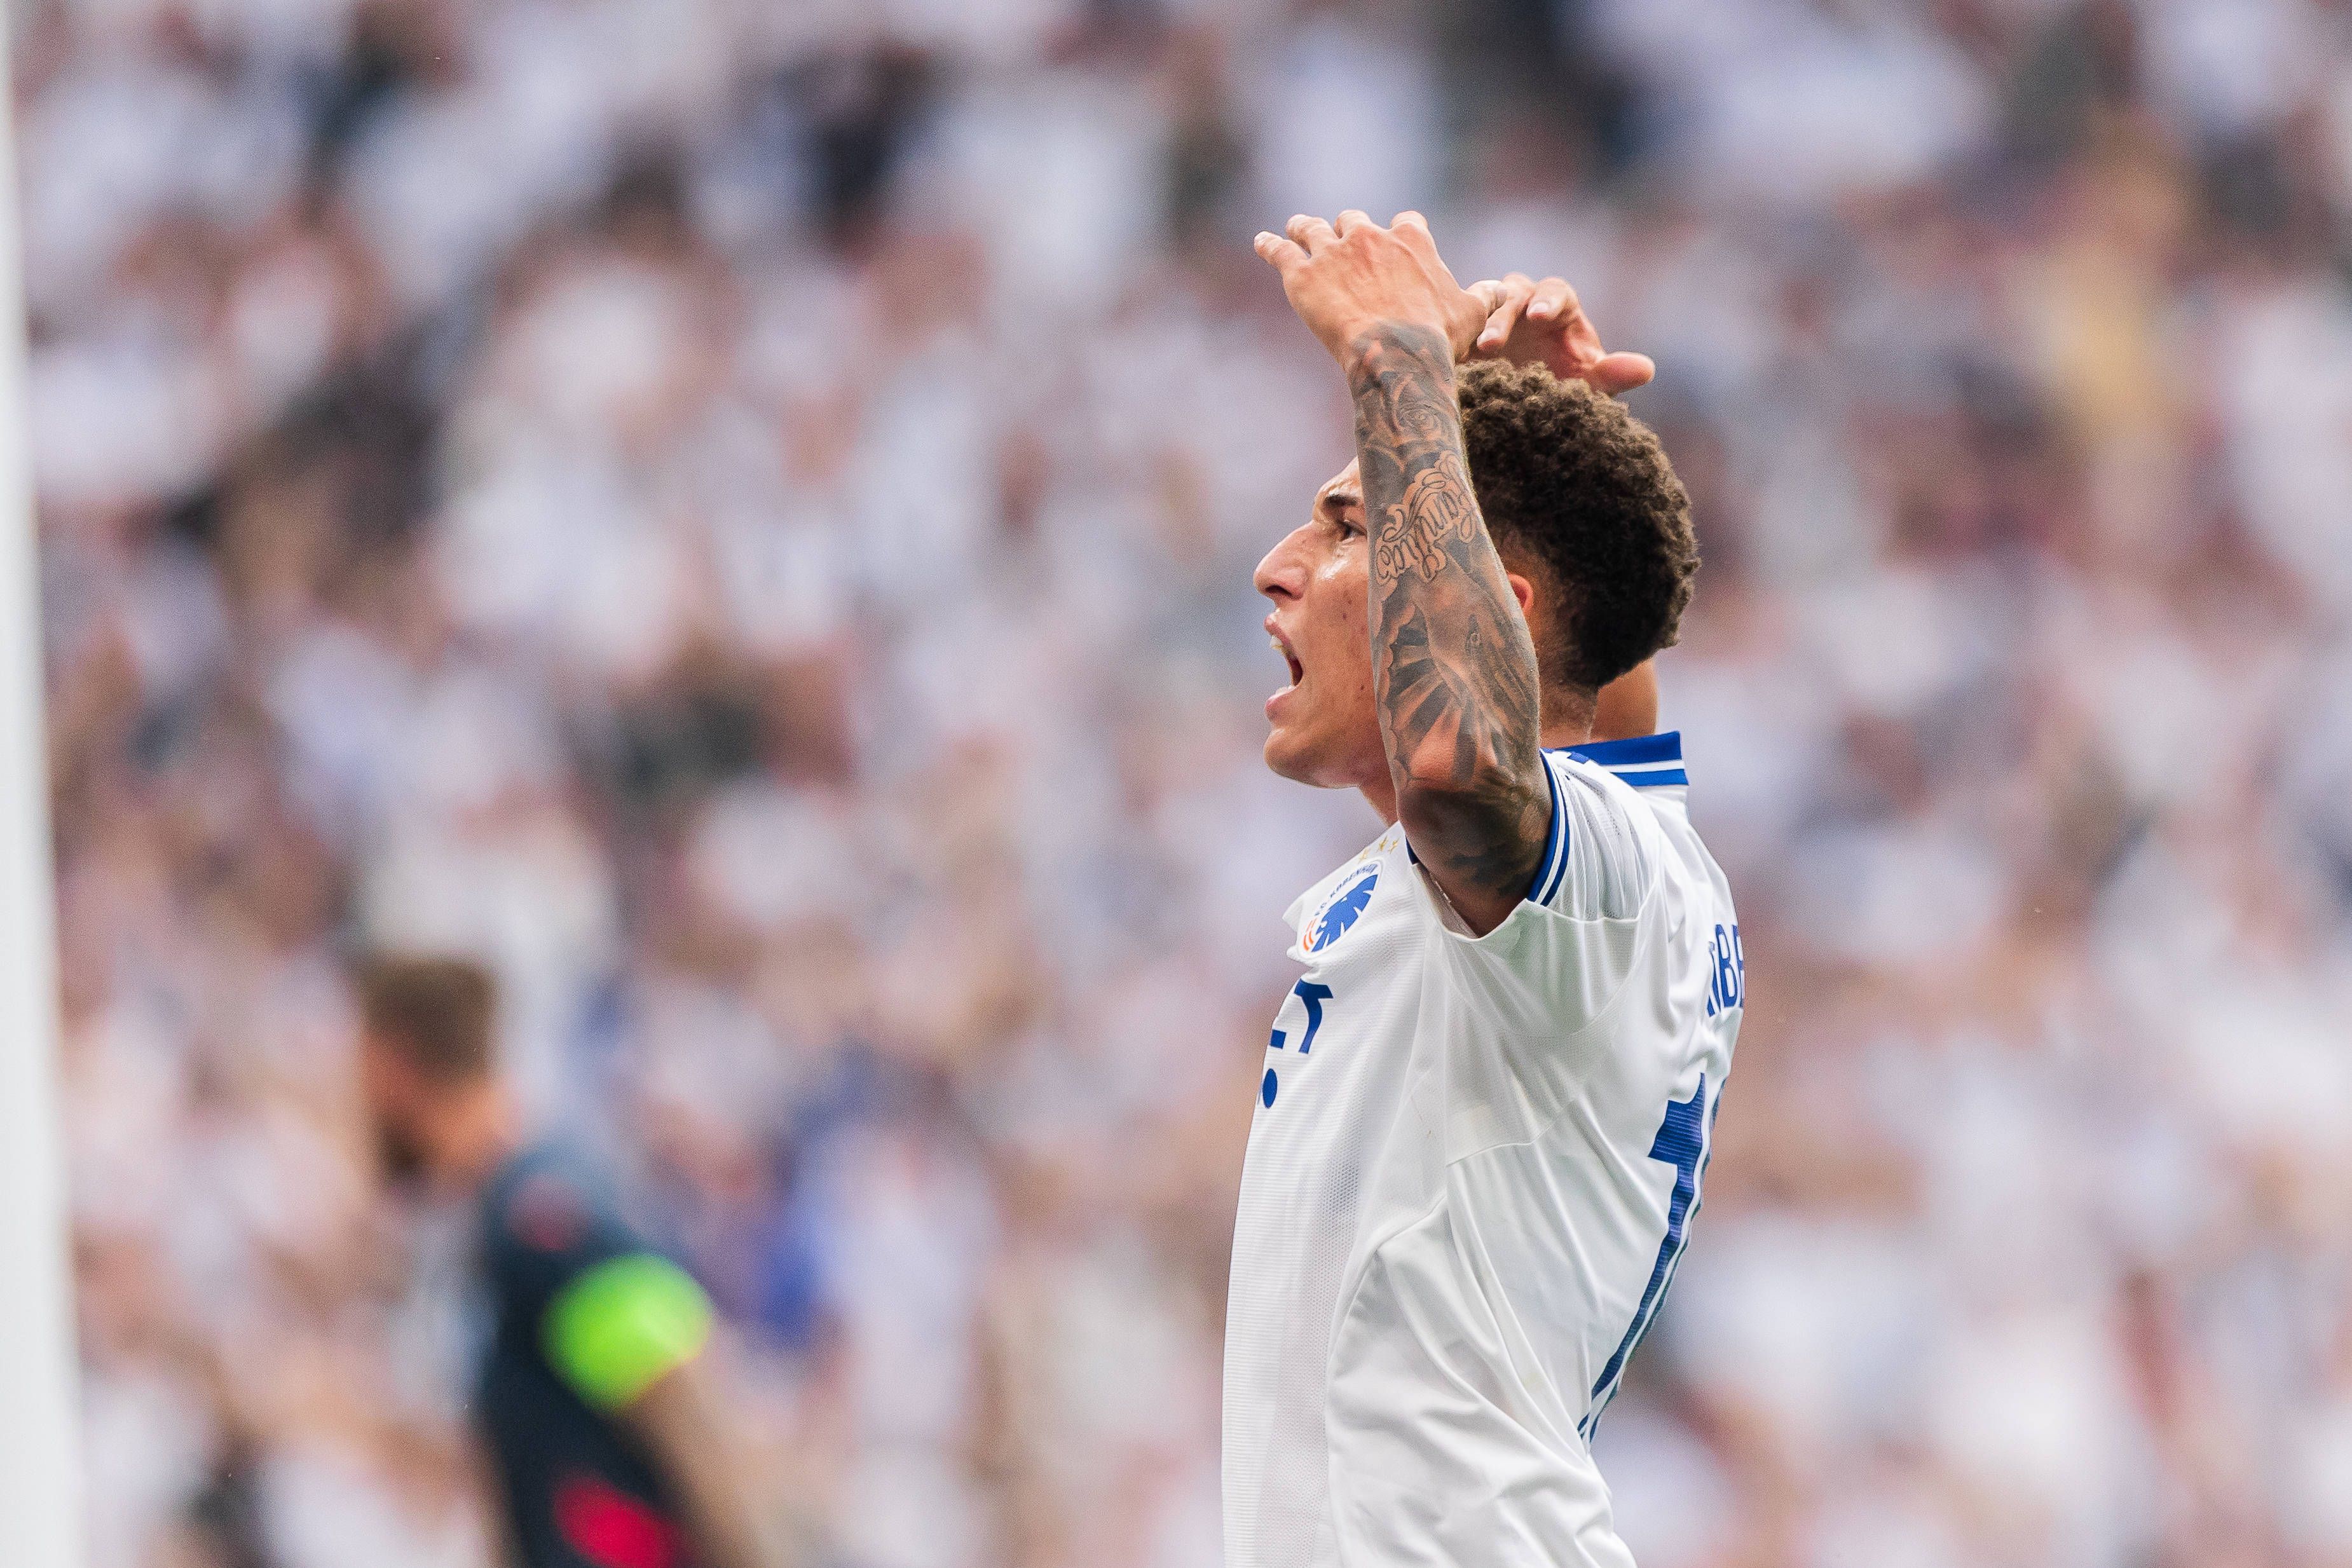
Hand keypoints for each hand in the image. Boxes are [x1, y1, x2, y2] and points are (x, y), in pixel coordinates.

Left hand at [1254, 211, 1489, 371]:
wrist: (1396, 355)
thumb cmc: (1437, 339)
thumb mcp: (1471, 316)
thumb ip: (1482, 297)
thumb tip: (1501, 291)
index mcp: (1411, 241)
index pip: (1406, 222)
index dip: (1399, 232)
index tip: (1394, 241)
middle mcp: (1370, 236)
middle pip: (1354, 219)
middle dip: (1349, 229)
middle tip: (1340, 239)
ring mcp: (1333, 252)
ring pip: (1312, 228)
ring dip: (1303, 227)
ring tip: (1295, 227)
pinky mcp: (1302, 274)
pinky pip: (1280, 250)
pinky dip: (1269, 245)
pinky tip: (1261, 243)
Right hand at [1465, 272, 1654, 394]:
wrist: (1523, 402)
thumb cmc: (1562, 384)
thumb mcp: (1585, 384)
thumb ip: (1611, 375)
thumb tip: (1647, 370)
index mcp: (1557, 305)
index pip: (1555, 292)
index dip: (1547, 301)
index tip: (1540, 318)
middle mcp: (1523, 302)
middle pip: (1512, 295)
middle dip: (1503, 317)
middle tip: (1494, 343)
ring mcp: (1489, 313)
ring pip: (1480, 306)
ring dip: (1475, 327)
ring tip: (1472, 354)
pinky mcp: (1462, 330)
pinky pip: (1453, 325)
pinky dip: (1450, 337)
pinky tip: (1446, 358)